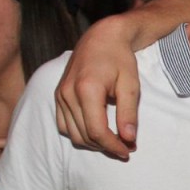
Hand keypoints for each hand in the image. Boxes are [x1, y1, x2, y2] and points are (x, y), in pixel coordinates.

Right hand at [54, 23, 141, 159]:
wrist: (101, 38)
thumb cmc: (120, 59)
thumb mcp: (131, 84)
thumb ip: (129, 113)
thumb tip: (129, 139)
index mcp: (87, 89)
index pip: (97, 131)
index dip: (113, 146)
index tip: (129, 151)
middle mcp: (68, 94)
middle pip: (84, 135)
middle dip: (106, 147)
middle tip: (126, 147)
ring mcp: (60, 95)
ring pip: (73, 134)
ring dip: (93, 143)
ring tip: (113, 142)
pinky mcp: (57, 96)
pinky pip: (63, 125)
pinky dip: (79, 134)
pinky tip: (97, 133)